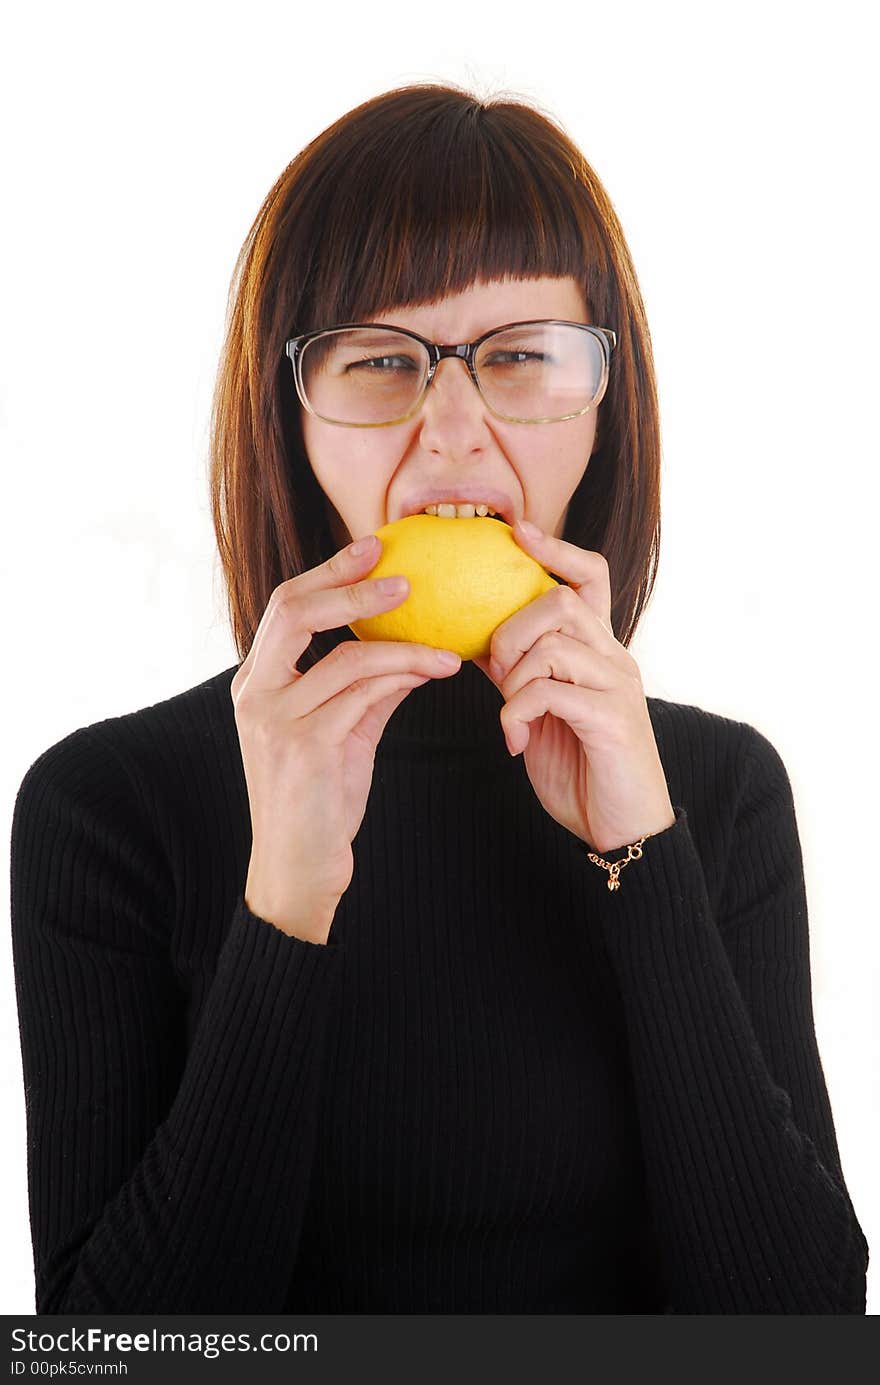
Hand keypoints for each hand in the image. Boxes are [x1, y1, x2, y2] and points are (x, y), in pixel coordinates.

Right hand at [231, 535, 460, 939]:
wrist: (297, 869)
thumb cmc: (319, 801)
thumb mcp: (343, 733)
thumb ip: (368, 688)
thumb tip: (412, 650)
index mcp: (257, 682)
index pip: (287, 607)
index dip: (328, 572)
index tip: (371, 548)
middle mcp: (255, 693)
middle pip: (296, 611)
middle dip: (351, 585)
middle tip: (404, 577)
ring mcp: (275, 719)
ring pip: (346, 658)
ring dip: (405, 647)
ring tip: (448, 647)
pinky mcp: (304, 746)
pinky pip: (362, 694)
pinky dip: (403, 677)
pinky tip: (435, 673)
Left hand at [473, 520, 675, 855]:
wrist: (623, 830)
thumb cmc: (581, 770)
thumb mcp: (540, 712)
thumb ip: (519, 672)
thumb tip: (475, 640)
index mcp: (599, 650)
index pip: (590, 576)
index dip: (556, 549)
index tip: (517, 532)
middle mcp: (615, 659)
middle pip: (562, 600)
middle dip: (512, 628)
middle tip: (496, 672)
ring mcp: (617, 688)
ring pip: (554, 642)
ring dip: (514, 676)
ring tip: (508, 714)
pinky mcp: (611, 721)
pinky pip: (551, 692)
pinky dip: (517, 712)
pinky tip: (513, 742)